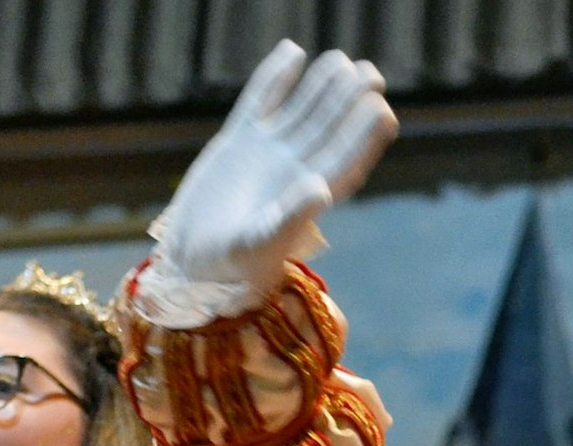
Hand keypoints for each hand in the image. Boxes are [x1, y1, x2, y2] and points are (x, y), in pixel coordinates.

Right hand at [152, 40, 396, 294]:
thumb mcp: (258, 246)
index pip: (344, 159)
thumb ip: (289, 218)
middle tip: (371, 75)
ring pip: (301, 111)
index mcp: (308, 198)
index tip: (381, 111)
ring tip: (341, 61)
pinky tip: (293, 52)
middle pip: (329, 129)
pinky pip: (261, 103)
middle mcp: (294, 171)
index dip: (364, 136)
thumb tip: (320, 188)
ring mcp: (268, 154)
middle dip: (350, 103)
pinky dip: (275, 79)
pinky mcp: (239, 143)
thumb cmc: (228, 266)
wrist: (191, 261)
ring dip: (322, 86)